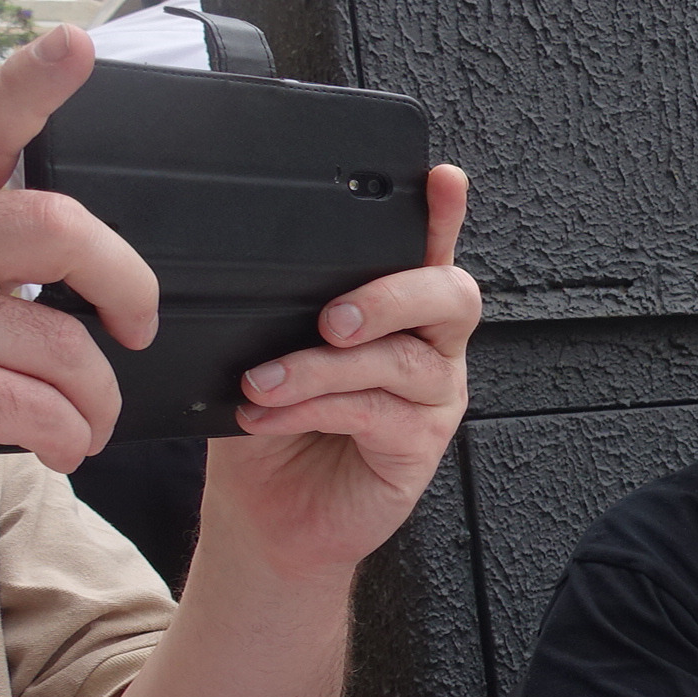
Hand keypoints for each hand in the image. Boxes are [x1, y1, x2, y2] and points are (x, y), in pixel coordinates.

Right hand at [0, 25, 156, 470]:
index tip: (75, 47)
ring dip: (98, 397)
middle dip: (128, 286)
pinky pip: (15, 403)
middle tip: (136, 326)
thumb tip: (93, 283)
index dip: (28, 84)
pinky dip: (61, 432)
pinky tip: (65, 442)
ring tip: (95, 416)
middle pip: (55, 231)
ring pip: (55, 340)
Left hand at [200, 163, 481, 580]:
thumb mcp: (262, 354)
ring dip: (323, 367)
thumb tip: (248, 279)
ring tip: (263, 383)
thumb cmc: (269, 432)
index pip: (427, 251)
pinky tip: (271, 415)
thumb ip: (276, 315)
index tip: (441, 179)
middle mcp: (425, 346)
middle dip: (391, 295)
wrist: (266, 517)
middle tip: (332, 318)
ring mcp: (431, 396)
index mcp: (393, 312)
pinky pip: (378, 412)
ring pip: (404, 359)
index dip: (442, 214)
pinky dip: (316, 408)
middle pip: (449, 296)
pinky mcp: (422, 444)